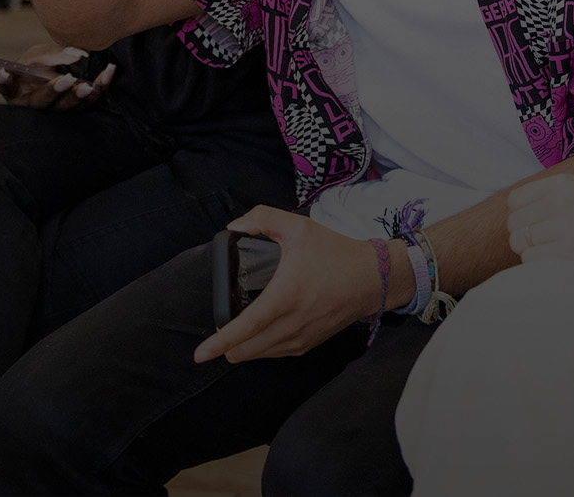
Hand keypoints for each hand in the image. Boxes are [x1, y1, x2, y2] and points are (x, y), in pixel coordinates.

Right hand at [0, 43, 111, 109]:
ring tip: (89, 85)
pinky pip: (89, 102)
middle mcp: (34, 106)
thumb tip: (76, 54)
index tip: (7, 71)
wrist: (54, 75)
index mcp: (16, 92)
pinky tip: (109, 72)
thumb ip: (50, 54)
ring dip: (79, 97)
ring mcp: (55, 110)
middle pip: (41, 103)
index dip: (5, 81)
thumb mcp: (38, 56)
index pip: (6, 88)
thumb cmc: (38, 67)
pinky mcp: (75, 108)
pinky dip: (100, 88)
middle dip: (54, 92)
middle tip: (67, 78)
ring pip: (68, 108)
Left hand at [194, 208, 411, 362]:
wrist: (373, 279)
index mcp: (285, 297)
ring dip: (244, 348)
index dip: (219, 343)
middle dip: (226, 346)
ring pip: (259, 355)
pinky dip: (262, 348)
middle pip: (245, 350)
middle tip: (219, 329)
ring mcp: (300, 338)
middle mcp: (291, 324)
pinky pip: (275, 354)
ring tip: (238, 331)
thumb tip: (235, 227)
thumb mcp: (299, 227)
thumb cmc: (337, 254)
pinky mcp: (308, 344)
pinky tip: (261, 333)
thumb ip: (263, 218)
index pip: (245, 328)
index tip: (200, 354)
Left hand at [507, 174, 573, 278]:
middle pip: (513, 222)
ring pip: (518, 242)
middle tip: (542, 242)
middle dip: (522, 235)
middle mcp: (558, 201)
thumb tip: (515, 213)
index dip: (519, 215)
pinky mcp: (567, 251)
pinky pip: (530, 259)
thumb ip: (551, 197)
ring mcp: (562, 226)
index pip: (515, 199)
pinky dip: (537, 264)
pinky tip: (556, 261)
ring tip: (550, 251)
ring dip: (529, 250)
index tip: (533, 224)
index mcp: (561, 183)